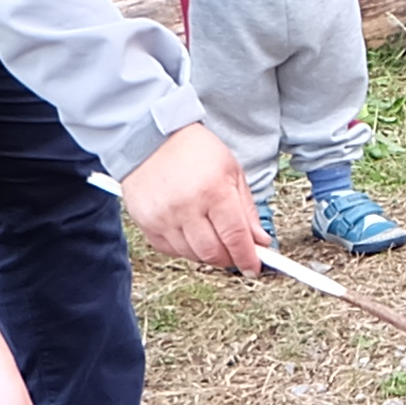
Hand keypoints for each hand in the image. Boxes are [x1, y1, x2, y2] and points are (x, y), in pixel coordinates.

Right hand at [121, 123, 262, 272]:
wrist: (151, 137)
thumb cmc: (194, 150)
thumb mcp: (232, 172)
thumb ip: (247, 210)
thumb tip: (259, 240)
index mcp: (214, 192)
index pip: (235, 238)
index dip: (248, 257)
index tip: (254, 267)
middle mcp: (186, 208)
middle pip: (213, 253)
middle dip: (229, 258)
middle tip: (236, 252)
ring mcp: (163, 217)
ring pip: (192, 255)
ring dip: (207, 253)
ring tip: (213, 236)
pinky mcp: (146, 223)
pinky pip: (169, 250)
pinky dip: (185, 248)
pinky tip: (191, 233)